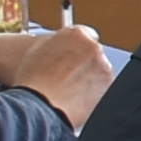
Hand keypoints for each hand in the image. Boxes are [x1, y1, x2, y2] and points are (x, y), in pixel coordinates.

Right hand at [0, 26, 115, 125]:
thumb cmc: (32, 80)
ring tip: (68, 90)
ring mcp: (103, 67)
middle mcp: (93, 47)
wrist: (39, 106)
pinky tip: (75, 98)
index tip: (73, 55)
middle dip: (83, 62)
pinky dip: (92, 92)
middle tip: (67, 76)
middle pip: (92, 53)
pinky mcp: (107, 87)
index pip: (86, 34)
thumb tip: (65, 45)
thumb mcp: (38, 49)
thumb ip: (58, 43)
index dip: (77, 47)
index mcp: (76, 34)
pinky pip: (101, 88)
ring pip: (98, 71)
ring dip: (88, 77)